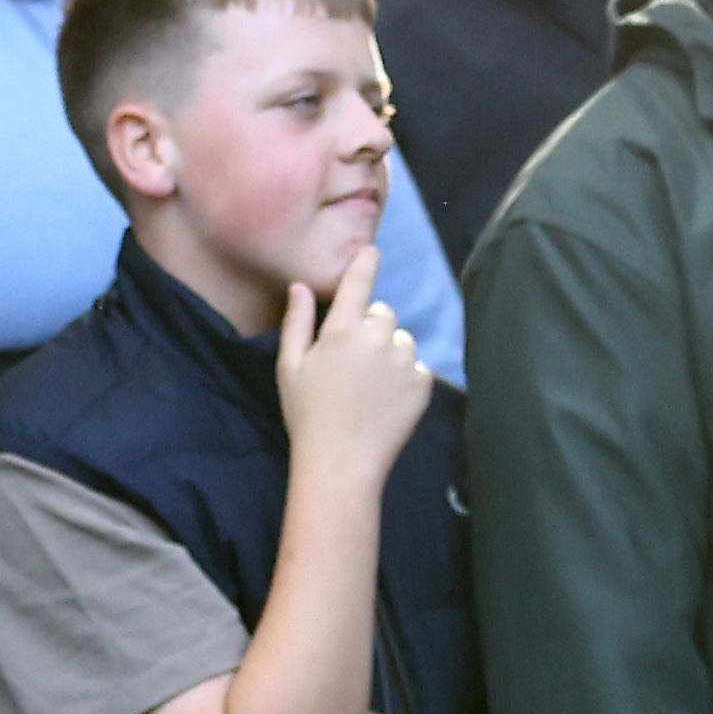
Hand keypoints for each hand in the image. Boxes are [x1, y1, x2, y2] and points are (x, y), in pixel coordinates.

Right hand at [277, 239, 432, 480]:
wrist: (341, 463)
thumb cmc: (307, 414)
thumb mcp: (290, 367)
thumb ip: (297, 323)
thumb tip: (300, 286)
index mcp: (342, 330)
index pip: (359, 283)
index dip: (365, 263)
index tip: (371, 250)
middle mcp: (377, 337)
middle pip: (383, 314)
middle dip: (371, 328)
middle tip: (351, 362)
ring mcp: (404, 360)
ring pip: (402, 340)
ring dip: (390, 352)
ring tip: (368, 386)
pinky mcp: (423, 383)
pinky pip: (416, 367)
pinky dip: (405, 377)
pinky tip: (384, 401)